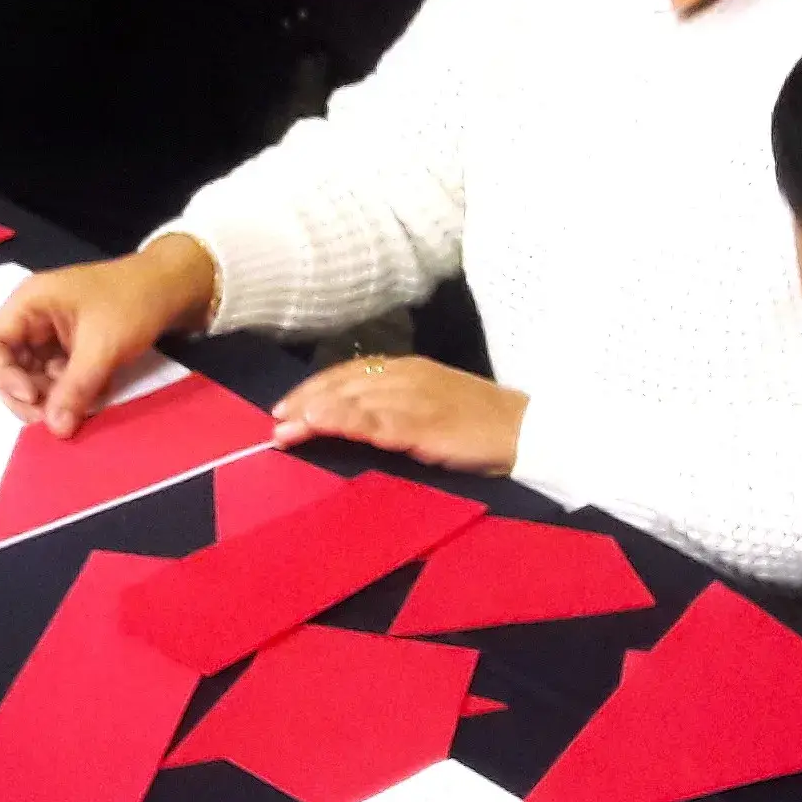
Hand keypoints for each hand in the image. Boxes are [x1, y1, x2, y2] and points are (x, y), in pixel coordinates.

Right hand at [0, 236, 218, 435]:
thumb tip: (55, 430)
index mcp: (30, 303)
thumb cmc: (133, 303)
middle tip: (54, 419)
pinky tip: (96, 394)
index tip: (33, 398)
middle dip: (30, 394)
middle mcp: (34, 317)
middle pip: (11, 365)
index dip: (4, 376)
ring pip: (35, 375)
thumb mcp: (102, 347)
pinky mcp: (71, 346)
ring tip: (80, 406)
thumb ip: (75, 388)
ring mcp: (52, 332)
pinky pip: (58, 376)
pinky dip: (72, 390)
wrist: (173, 288)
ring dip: (53, 396)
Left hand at [269, 354, 526, 474]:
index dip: (315, 389)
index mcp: (409, 368)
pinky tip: (318, 425)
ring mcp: (413, 397)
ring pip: (351, 399)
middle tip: (274, 423)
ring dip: (313, 413)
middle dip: (304, 401)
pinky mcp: (422, 423)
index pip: (349, 372)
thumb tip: (354, 421)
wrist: (528, 432)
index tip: (286, 407)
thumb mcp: (433, 407)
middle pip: (342, 383)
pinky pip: (373, 420)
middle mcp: (406, 376)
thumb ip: (396, 409)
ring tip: (283, 430)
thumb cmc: (481, 426)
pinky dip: (343, 420)